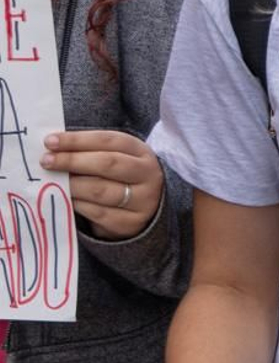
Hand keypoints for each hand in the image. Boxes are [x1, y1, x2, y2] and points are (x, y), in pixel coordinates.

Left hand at [41, 130, 163, 239]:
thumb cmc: (120, 178)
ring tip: (53, 181)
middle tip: (46, 161)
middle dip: (72, 161)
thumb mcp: (115, 158)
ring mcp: (143, 200)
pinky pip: (98, 213)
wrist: (145, 210)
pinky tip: (66, 198)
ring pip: (101, 190)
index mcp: (142, 152)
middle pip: (108, 164)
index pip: (108, 141)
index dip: (78, 140)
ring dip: (72, 185)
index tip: (50, 141)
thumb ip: (89, 152)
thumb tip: (53, 150)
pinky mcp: (131, 222)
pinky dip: (77, 204)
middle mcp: (148, 174)